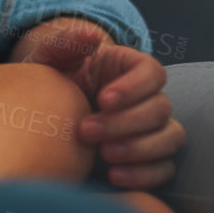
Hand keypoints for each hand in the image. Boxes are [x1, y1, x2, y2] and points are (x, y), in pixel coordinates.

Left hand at [9, 17, 184, 189]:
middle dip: (125, 122)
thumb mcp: (50, 60)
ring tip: (103, 155)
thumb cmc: (51, 81)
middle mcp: (149, 98)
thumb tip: (92, 36)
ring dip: (140, 148)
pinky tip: (115, 176)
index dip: (134, 87)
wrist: (44, 115)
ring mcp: (153, 130)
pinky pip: (164, 169)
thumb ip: (67, 44)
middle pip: (160, 108)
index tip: (103, 99)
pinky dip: (145, 175)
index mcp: (131, 69)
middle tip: (86, 131)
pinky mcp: (150, 158)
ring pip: (170, 138)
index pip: (153, 73)